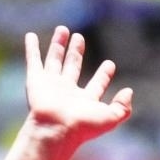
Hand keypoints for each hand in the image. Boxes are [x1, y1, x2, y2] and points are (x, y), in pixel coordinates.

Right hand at [24, 26, 132, 144]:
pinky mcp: (35, 80)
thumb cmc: (82, 127)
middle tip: (80, 38)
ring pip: (55, 60)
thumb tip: (129, 92)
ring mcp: (51, 85)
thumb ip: (123, 107)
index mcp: (84, 101)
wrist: (55, 129)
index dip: (104, 75)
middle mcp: (67, 92)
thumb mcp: (110, 118)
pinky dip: (31, 48)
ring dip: (58, 45)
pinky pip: (33, 60)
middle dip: (76, 52)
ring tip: (63, 29)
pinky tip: (31, 36)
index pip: (96, 85)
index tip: (110, 64)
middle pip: (73, 67)